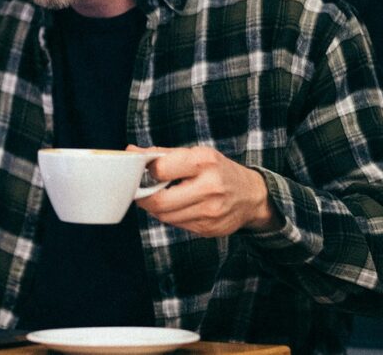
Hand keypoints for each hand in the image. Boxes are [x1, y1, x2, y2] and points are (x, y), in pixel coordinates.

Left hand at [128, 145, 282, 236]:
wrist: (251, 195)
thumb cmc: (218, 170)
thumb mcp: (195, 154)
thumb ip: (161, 154)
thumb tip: (130, 153)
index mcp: (204, 162)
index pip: (160, 170)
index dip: (147, 172)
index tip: (146, 172)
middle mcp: (210, 187)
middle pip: (159, 202)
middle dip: (145, 198)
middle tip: (143, 192)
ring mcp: (210, 212)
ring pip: (165, 216)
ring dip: (157, 208)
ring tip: (163, 197)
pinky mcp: (209, 229)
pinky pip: (177, 225)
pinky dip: (171, 216)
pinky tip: (179, 207)